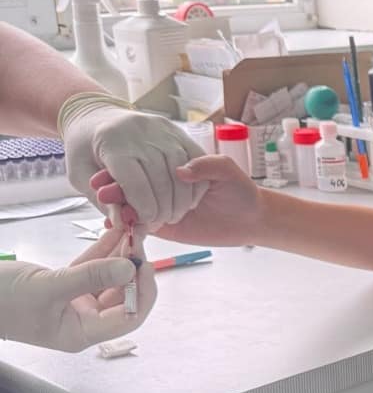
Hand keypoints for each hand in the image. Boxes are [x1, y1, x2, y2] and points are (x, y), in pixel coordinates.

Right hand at [0, 227, 156, 351]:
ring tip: (133, 228)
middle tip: (139, 238)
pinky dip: (103, 250)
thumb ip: (90, 276)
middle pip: (123, 295)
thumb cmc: (2, 300)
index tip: (144, 264)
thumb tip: (130, 268)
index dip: (142, 292)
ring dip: (121, 255)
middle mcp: (84, 320)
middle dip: (134, 267)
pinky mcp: (66, 286)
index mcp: (82, 332)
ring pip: (109, 278)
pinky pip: (92, 268)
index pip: (128, 317)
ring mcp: (75, 303)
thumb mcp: (49, 287)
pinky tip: (115, 230)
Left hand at [60, 95, 208, 228]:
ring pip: (182, 171)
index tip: (143, 222)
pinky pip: (195, 158)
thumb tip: (124, 223)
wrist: (96, 115)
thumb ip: (100, 201)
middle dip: (164, 208)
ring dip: (181, 199)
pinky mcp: (176, 129)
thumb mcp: (79, 175)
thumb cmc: (85, 148)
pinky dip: (195, 182)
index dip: (143, 209)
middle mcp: (140, 133)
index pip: (136, 184)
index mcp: (112, 143)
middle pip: (162, 180)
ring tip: (174, 214)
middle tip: (160, 221)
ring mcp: (162, 130)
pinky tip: (187, 198)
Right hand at [95, 154, 263, 246]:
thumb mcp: (228, 171)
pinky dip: (126, 226)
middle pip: (132, 185)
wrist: (249, 220)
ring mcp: (159, 205)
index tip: (109, 167)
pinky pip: (140, 226)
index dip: (126, 166)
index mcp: (173, 166)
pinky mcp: (162, 227)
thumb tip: (181, 169)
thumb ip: (208, 165)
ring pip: (132, 205)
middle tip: (103, 192)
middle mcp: (162, 184)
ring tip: (108, 207)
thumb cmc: (240, 191)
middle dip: (116, 188)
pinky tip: (114, 225)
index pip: (144, 164)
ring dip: (118, 206)